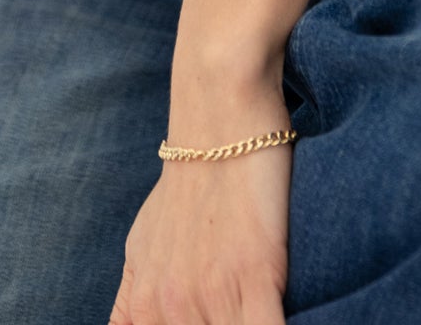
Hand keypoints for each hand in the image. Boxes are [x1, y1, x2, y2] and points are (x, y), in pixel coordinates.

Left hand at [109, 79, 292, 323]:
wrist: (220, 116)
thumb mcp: (144, 245)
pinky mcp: (252, 281)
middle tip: (225, 318)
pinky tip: (284, 321)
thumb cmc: (188, 183)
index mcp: (144, 307)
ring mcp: (208, 297)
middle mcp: (168, 308)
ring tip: (245, 316)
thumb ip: (136, 301)